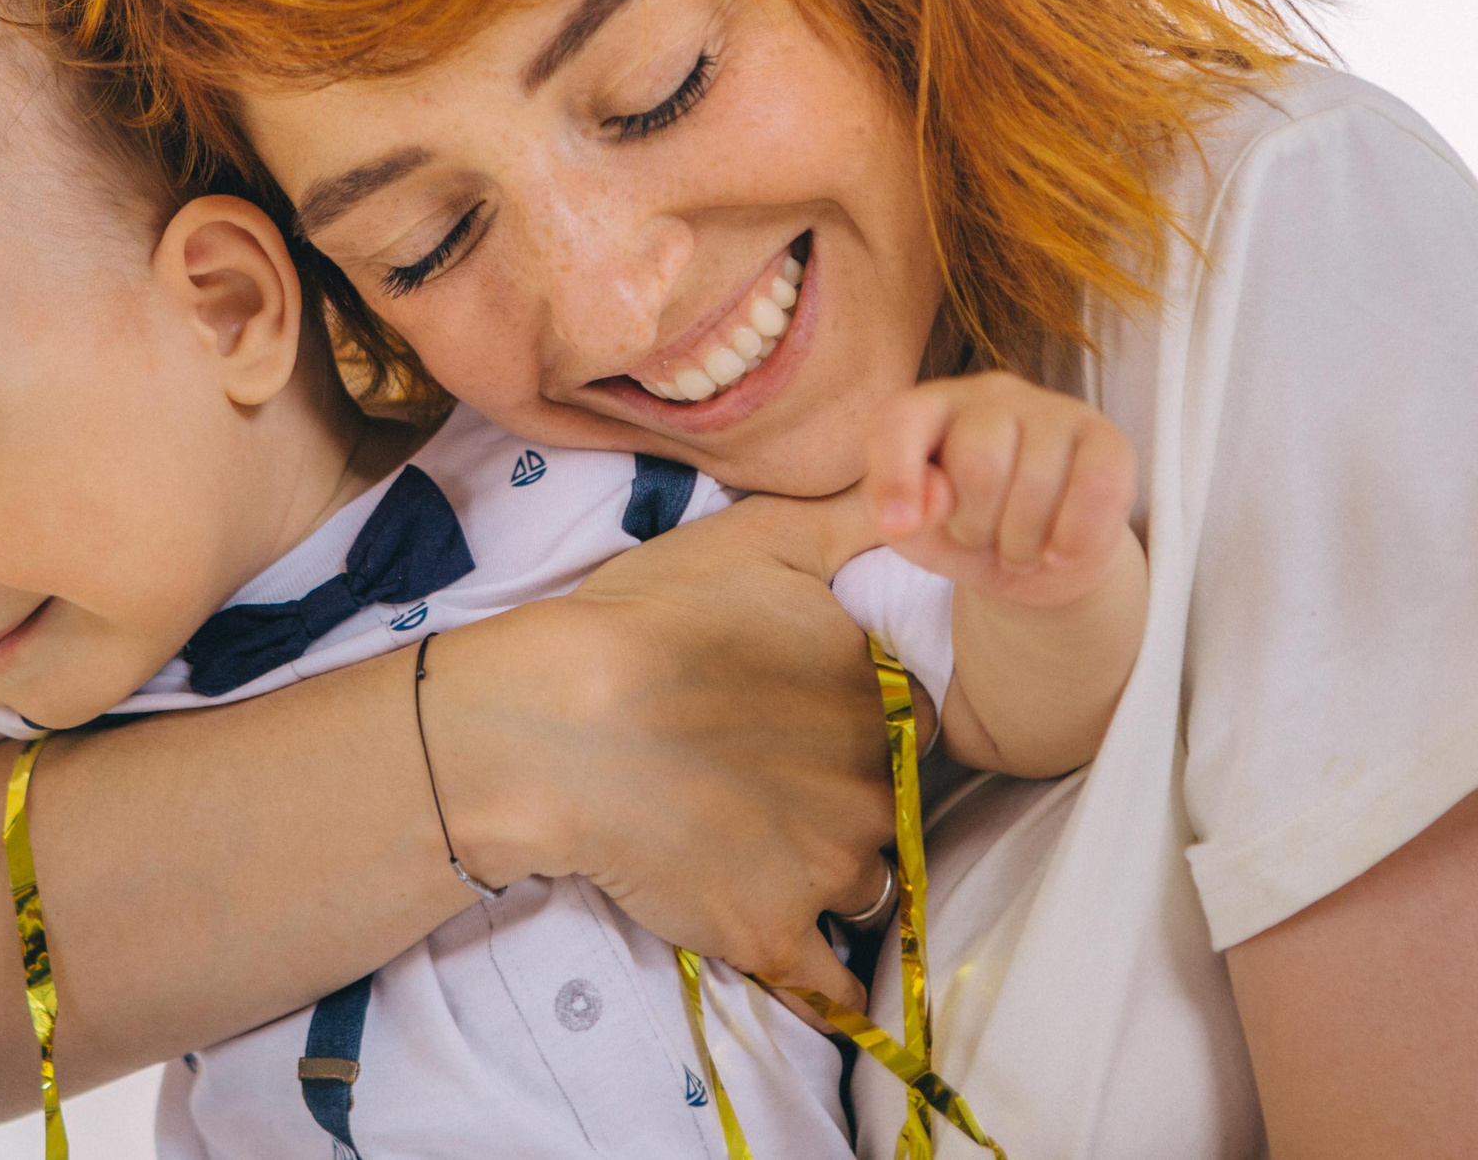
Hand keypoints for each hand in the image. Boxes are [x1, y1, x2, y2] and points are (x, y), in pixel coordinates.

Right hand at [422, 490, 897, 1014]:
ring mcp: (827, 865)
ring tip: (767, 845)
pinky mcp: (773, 932)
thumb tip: (924, 494)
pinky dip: (830, 982)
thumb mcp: (757, 535)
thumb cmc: (646, 620)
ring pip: (870, 880)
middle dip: (853, 790)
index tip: (818, 714)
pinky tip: (811, 966)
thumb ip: (852, 519)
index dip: (872, 716)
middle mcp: (873, 781)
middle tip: (779, 773)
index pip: (918, 714)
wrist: (553, 726)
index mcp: (879, 690)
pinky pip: (834, 983)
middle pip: (895, 797)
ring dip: (835, 869)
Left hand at [867, 372, 1138, 605]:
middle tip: (983, 538)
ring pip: (1037, 484)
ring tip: (1019, 546)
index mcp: (929, 408)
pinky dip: (1074, 540)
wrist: (1040, 566)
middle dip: (976, 526)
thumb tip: (932, 498)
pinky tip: (1061, 549)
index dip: (896, 477)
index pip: (901, 422)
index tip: (898, 528)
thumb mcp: (918, 536)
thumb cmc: (966, 535)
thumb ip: (904, 516)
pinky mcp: (1107, 438)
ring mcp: (1053, 409)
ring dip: (1023, 545)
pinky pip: (1097, 490)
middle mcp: (990, 394)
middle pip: (978, 462)